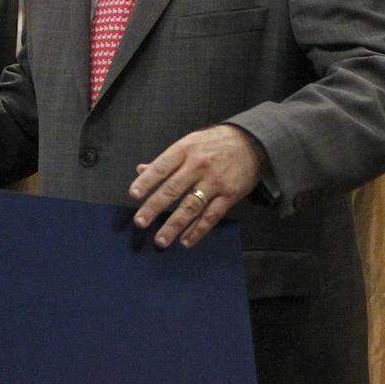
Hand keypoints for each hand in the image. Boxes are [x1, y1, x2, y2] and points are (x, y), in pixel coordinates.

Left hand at [128, 124, 264, 248]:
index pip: (161, 167)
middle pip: (173, 189)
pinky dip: (198, 230)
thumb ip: (165, 160)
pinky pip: (211, 216)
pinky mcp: (229, 196)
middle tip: (140, 222)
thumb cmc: (212, 143)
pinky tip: (186, 241)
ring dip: (174, 225)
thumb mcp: (188, 143)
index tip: (133, 195)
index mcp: (184, 150)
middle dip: (154, 207)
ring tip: (161, 240)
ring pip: (191, 207)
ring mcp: (214, 182)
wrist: (251, 142)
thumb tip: (141, 171)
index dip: (146, 182)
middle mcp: (198, 166)